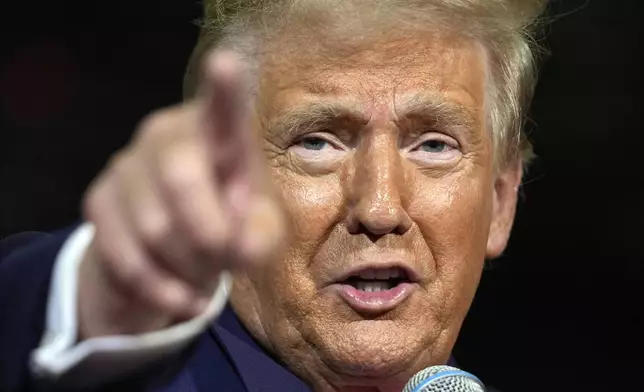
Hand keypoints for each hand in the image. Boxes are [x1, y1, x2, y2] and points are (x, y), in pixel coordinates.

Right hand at [77, 51, 285, 337]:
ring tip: (203, 268)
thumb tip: (238, 246)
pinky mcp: (98, 201)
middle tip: (224, 251)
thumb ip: (261, 235)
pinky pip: (129, 259)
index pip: (223, 108)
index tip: (227, 62)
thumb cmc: (231, 224)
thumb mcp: (260, 231)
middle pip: (182, 177)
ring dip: (189, 265)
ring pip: (155, 229)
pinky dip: (163, 291)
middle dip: (208, 230)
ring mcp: (126, 164)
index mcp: (218, 133)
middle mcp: (166, 135)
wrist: (176, 250)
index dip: (224, 89)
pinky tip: (183, 296)